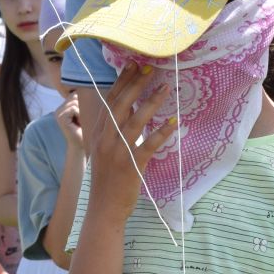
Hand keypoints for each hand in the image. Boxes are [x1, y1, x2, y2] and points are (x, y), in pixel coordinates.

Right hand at [55, 91, 83, 150]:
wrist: (81, 146)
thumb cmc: (85, 130)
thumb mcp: (85, 113)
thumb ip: (83, 101)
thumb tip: (89, 86)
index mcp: (63, 107)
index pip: (75, 94)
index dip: (83, 102)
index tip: (84, 115)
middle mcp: (59, 109)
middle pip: (75, 96)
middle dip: (83, 107)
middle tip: (83, 120)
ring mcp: (58, 113)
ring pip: (75, 102)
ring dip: (82, 112)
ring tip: (81, 122)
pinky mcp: (60, 118)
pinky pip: (73, 109)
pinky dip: (79, 115)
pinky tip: (78, 124)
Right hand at [81, 64, 177, 213]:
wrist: (104, 209)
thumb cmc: (107, 180)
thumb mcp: (104, 150)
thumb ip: (115, 130)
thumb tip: (131, 108)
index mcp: (98, 133)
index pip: (110, 101)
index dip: (122, 82)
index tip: (133, 65)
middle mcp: (105, 139)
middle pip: (121, 105)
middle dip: (136, 85)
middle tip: (150, 68)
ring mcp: (117, 152)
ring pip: (135, 121)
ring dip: (152, 102)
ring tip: (166, 88)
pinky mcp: (131, 166)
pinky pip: (149, 145)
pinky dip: (162, 132)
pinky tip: (174, 121)